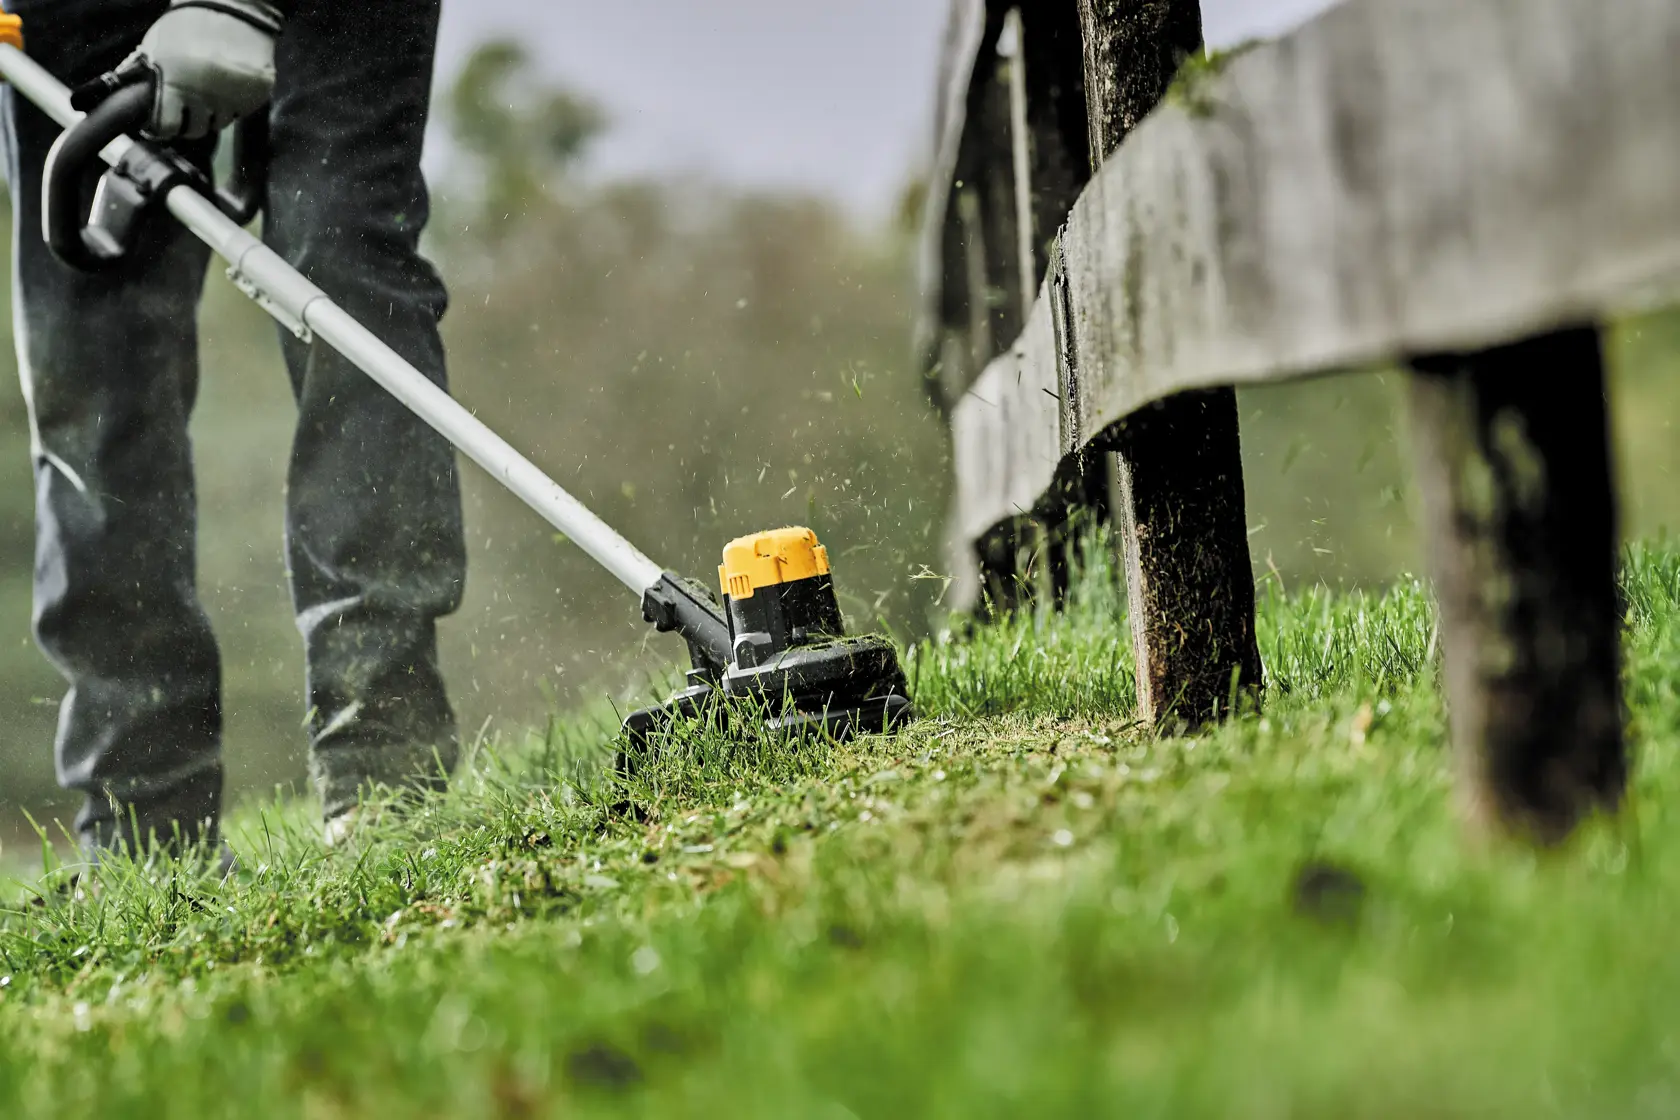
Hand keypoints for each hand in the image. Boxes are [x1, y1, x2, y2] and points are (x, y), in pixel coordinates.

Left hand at [80, 0, 282, 140]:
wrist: (232, 6)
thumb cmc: (186, 25)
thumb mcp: (153, 48)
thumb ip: (139, 74)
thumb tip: (115, 97)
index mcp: (175, 84)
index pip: (165, 128)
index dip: (159, 128)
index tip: (158, 124)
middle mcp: (207, 95)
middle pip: (195, 130)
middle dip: (187, 121)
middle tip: (184, 106)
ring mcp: (235, 97)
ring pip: (220, 122)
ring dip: (212, 112)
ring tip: (207, 91)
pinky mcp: (257, 94)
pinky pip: (242, 111)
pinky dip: (234, 103)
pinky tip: (226, 85)